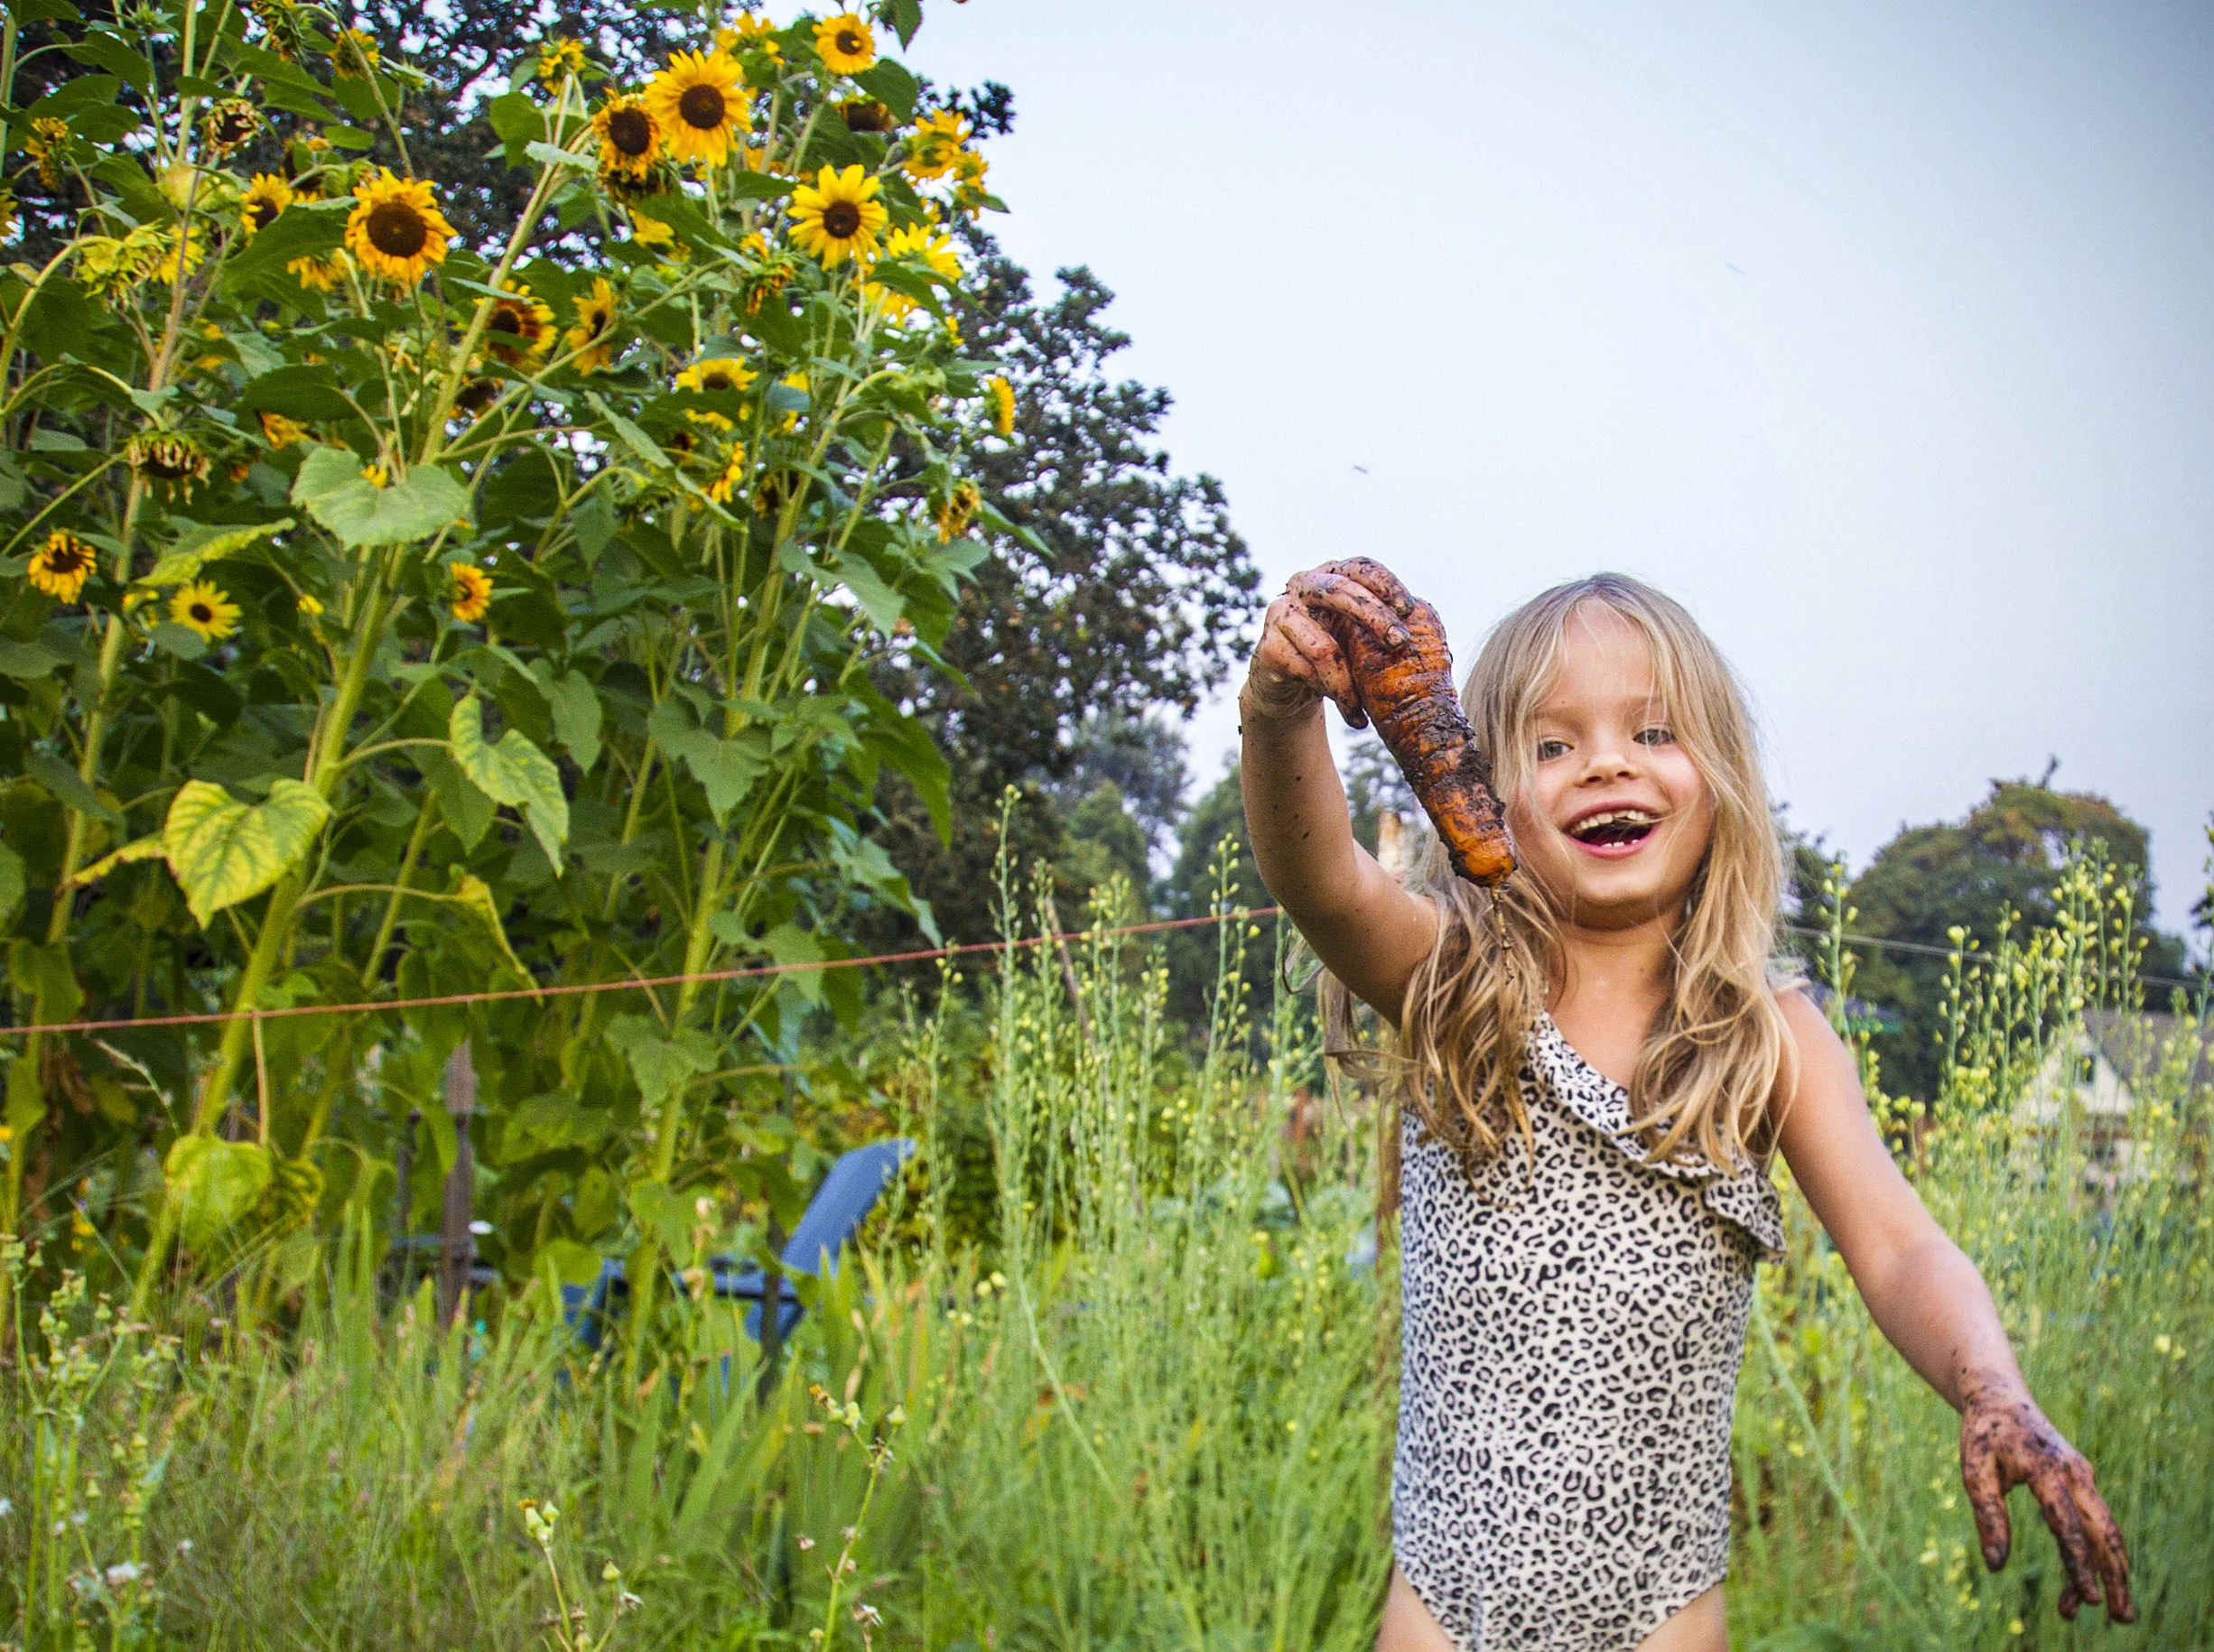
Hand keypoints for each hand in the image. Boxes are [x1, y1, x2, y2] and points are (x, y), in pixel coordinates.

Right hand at [1241, 562, 1413, 729]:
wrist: (1285, 687)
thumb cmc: (1334, 655)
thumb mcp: (1359, 635)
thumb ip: (1382, 625)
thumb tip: (1428, 626)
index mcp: (1331, 575)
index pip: (1359, 567)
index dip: (1385, 584)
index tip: (1409, 609)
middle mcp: (1302, 587)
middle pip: (1339, 592)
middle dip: (1374, 617)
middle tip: (1399, 643)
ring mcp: (1280, 614)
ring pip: (1323, 648)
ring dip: (1349, 683)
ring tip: (1366, 710)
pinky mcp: (1268, 647)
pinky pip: (1307, 673)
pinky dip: (1332, 694)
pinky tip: (1348, 711)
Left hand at [1960, 1376, 2133, 1622]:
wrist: (2002, 1398)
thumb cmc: (1984, 1435)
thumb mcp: (1973, 1470)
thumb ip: (1987, 1515)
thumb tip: (1996, 1565)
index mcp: (2045, 1468)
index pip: (2066, 1522)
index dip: (2078, 1561)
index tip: (2088, 1597)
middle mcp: (2074, 1473)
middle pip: (2104, 1531)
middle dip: (2115, 1575)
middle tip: (2121, 1617)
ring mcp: (2083, 1478)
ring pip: (2106, 1531)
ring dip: (2110, 1571)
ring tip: (2112, 1614)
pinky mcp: (2083, 1484)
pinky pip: (2094, 1524)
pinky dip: (2094, 1555)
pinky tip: (2080, 1585)